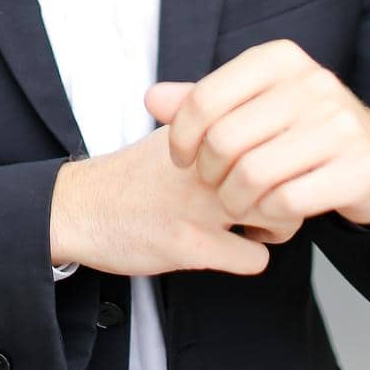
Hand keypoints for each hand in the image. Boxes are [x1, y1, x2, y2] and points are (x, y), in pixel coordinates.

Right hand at [49, 124, 303, 278]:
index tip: (274, 165)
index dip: (282, 150)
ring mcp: (199, 202)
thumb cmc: (133, 176)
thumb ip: (212, 120)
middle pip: (284, 170)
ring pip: (279, 211)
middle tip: (274, 202)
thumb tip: (261, 111)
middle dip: (290, 190)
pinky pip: (253, 257)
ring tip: (258, 227)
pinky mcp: (191, 244)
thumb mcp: (172, 135)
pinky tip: (233, 250)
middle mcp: (205, 161)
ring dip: (278, 226)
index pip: (273, 131)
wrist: (79, 208)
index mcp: (203, 130)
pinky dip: (250, 258)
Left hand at [145, 40, 369, 229]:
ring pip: (253, 174)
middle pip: (226, 140)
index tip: (183, 159)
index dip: (182, 137)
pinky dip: (268, 216)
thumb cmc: (298, 129)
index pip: (206, 98)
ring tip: (238, 203)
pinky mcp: (358, 169)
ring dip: (235, 200)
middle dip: (210, 174)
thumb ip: (202, 101)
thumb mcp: (252, 104)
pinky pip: (288, 202)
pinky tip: (270, 212)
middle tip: (215, 186)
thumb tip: (152, 99)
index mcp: (279, 58)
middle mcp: (313, 83)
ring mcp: (340, 125)